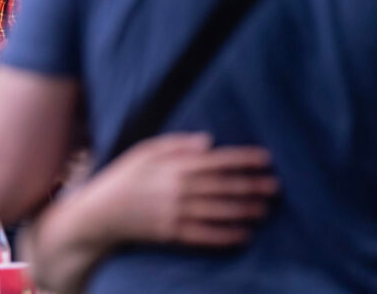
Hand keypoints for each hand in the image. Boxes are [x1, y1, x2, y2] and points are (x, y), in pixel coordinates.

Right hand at [74, 133, 278, 247]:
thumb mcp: (144, 150)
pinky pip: (205, 235)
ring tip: (265, 209)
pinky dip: (227, 236)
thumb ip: (175, 143)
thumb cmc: (123, 176)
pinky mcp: (172, 233)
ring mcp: (175, 213)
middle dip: (252, 185)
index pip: (216, 160)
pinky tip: (244, 235)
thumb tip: (208, 141)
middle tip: (276, 186)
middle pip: (223, 187)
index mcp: (173, 165)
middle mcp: (177, 189)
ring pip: (219, 211)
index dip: (243, 159)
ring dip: (245, 210)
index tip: (266, 158)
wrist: (100, 212)